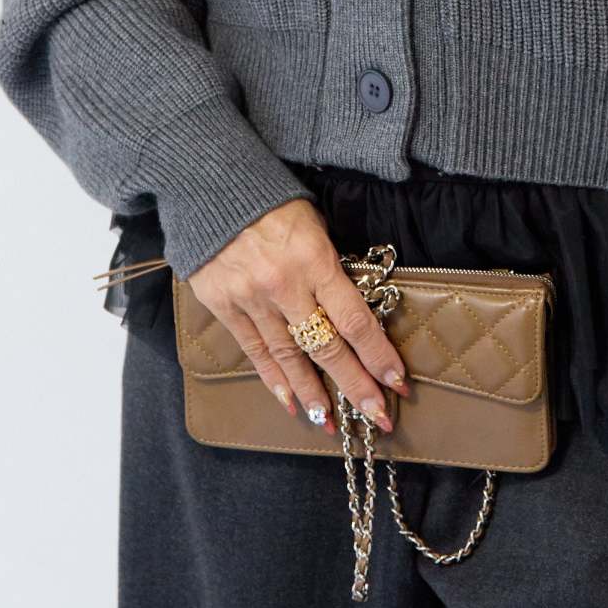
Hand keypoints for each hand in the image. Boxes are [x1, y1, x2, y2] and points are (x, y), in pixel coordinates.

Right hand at [187, 198, 411, 437]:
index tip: (396, 381)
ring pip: (289, 357)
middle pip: (327, 347)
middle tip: (377, 418)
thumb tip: (350, 308)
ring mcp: (252, 299)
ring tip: (332, 422)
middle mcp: (285, 285)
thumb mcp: (314, 225)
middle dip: (355, 385)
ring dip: (313, 394)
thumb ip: (330, 267)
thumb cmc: (273, 201)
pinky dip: (274, 380)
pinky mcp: (225, 306)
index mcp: (315, 259)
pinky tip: (291, 403)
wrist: (210, 184)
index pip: (354, 319)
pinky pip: (255, 351)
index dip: (377, 354)